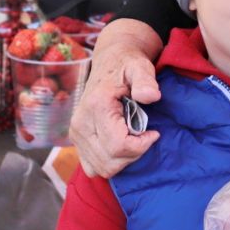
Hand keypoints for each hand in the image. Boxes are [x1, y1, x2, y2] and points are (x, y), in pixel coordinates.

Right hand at [71, 19, 162, 176]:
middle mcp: (80, 123)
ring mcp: (75, 134)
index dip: (141, 145)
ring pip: (102, 168)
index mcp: (95, 107)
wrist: (111, 61)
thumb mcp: (140, 67)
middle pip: (110, 161)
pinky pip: (93, 167)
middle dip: (134, 153)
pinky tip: (122, 144)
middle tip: (145, 135)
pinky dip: (111, 162)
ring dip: (124, 159)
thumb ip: (146, 80)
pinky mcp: (76, 141)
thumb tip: (151, 96)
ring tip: (134, 138)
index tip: (154, 132)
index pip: (118, 146)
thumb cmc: (128, 65)